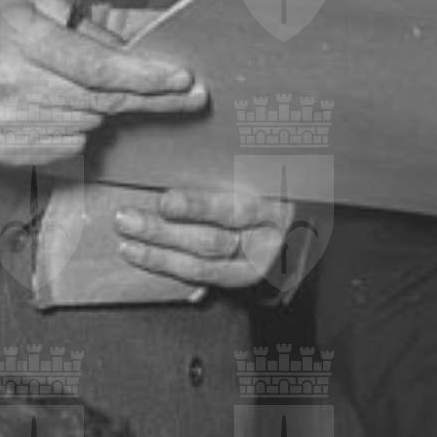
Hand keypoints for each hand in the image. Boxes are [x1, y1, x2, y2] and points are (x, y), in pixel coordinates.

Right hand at [0, 0, 206, 164]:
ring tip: (77, 85)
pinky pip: (67, 145)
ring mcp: (6, 125)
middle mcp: (12, 86)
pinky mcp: (4, 152)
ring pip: (88, 122)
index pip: (96, 66)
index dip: (144, 75)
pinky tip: (56, 107)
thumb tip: (129, 50)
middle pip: (101, 99)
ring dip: (100, 105)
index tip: (183, 78)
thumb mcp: (28, 2)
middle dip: (148, 96)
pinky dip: (76, 127)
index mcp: (21, 42)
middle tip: (190, 94)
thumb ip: (79, 24)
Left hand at [111, 184, 298, 292]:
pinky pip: (203, 280)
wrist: (309, 228)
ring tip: (127, 242)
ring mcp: (258, 269)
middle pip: (211, 242)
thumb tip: (201, 153)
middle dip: (163, 233)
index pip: (236, 212)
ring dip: (158, 257)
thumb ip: (242, 167)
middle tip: (126, 219)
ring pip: (201, 267)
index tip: (164, 201)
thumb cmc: (287, 187)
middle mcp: (269, 244)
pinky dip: (170, 271)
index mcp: (280, 211)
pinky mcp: (245, 283)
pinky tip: (143, 258)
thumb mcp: (274, 171)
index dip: (198, 208)